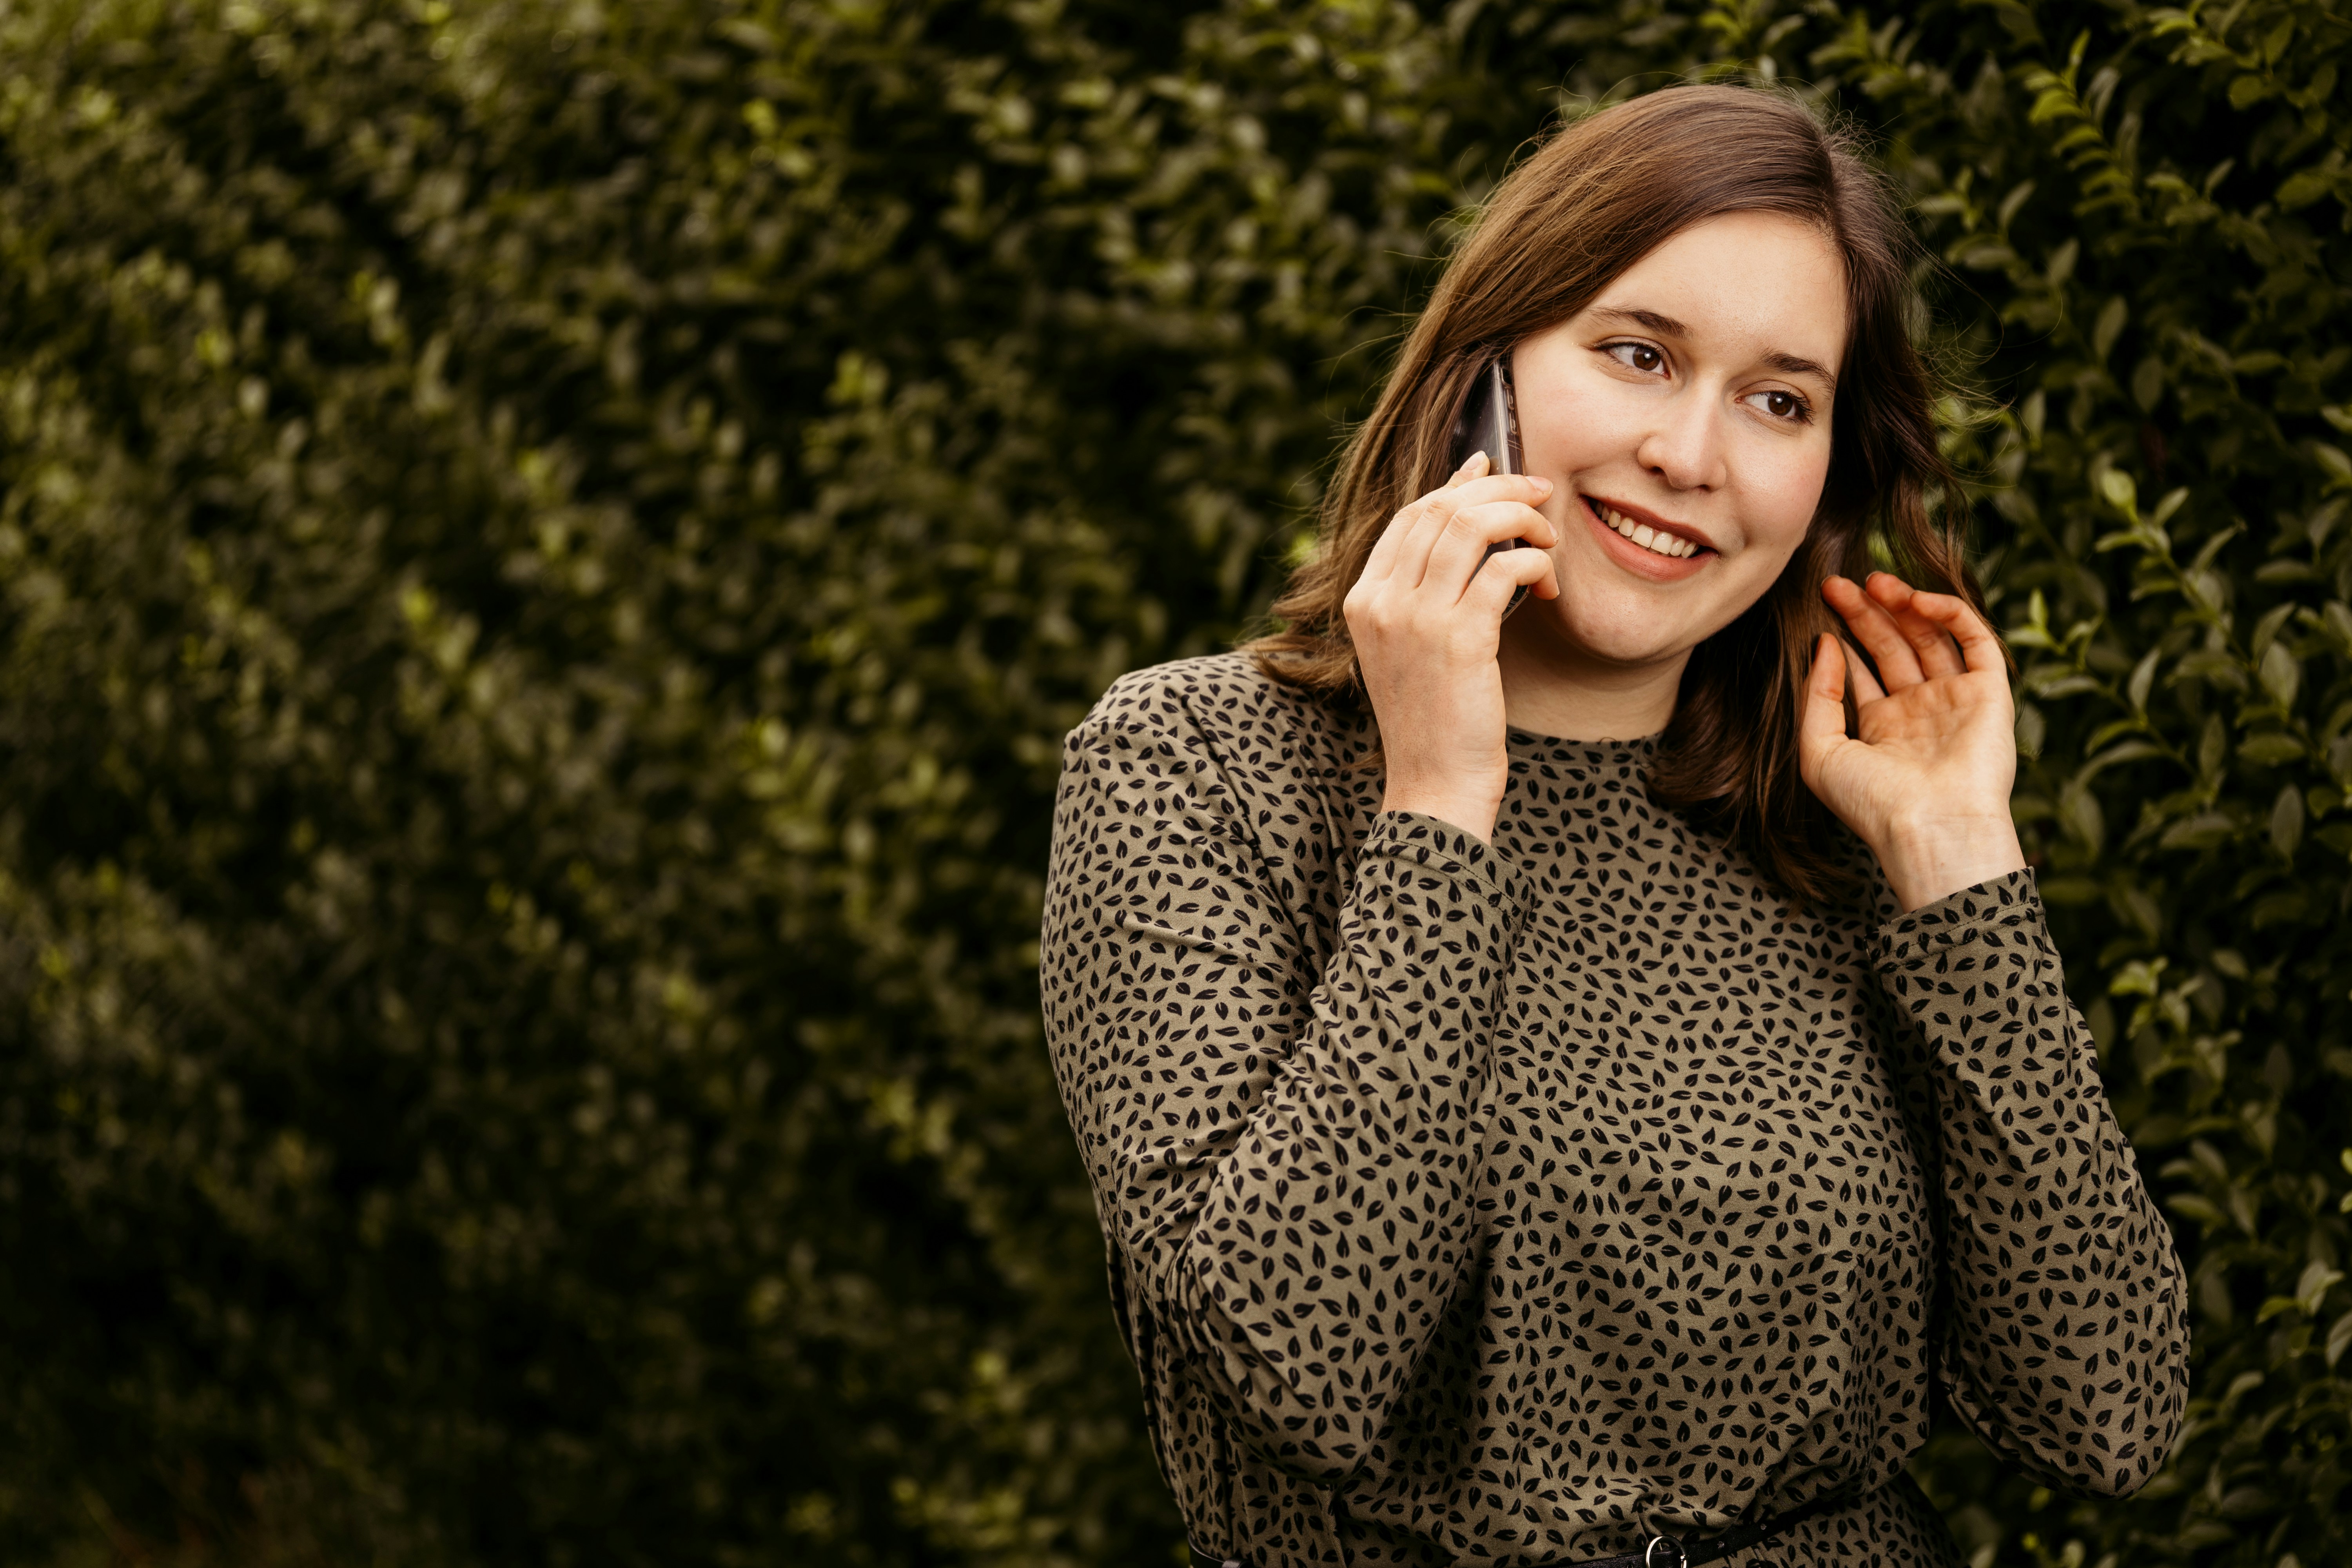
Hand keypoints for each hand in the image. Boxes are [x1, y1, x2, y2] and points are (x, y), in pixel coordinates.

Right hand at [1346, 452, 1560, 841]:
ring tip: (1549, 536)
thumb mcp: (1412, 646)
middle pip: (1440, 507)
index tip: (1494, 470)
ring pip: (1471, 525)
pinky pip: (1504, 568)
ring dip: (1523, 518)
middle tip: (1541, 493)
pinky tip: (1548, 585)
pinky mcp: (1459, 639)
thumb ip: (1425, 589)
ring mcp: (1416, 619)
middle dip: (1499, 488)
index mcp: (1363, 600)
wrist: (1434, 784)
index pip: (1410, 515)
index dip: (1457, 484)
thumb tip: (1462, 521)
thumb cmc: (1434, 718)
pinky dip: (1535, 564)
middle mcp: (1381, 602)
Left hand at [1799, 572, 2025, 910]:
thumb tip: (1825, 644)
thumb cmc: (1872, 803)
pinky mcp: (1990, 692)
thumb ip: (1817, 697)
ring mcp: (1956, 700)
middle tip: (1837, 583)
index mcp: (1883, 728)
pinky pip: (1974, 640)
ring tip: (1873, 581)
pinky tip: (1915, 600)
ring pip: (1930, 638)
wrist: (1931, 826)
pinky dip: (1949, 613)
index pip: (1863, 669)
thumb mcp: (1820, 752)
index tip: (1822, 602)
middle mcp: (1920, 711)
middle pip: (1893, 646)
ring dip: (1903, 605)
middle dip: (1866, 612)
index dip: (1844, 633)